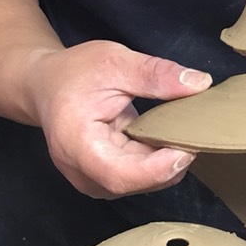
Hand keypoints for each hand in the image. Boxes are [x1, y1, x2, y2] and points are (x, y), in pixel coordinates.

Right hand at [27, 40, 211, 197]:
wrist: (47, 87)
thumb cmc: (73, 73)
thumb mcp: (114, 62)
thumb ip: (155, 74)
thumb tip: (199, 83)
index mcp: (75, 144)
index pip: (119, 175)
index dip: (157, 168)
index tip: (187, 148)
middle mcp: (81, 171)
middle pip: (135, 182)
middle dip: (170, 161)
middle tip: (195, 131)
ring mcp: (92, 180)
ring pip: (142, 184)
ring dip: (167, 162)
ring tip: (180, 130)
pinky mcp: (104, 179)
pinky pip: (140, 178)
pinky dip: (159, 161)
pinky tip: (165, 137)